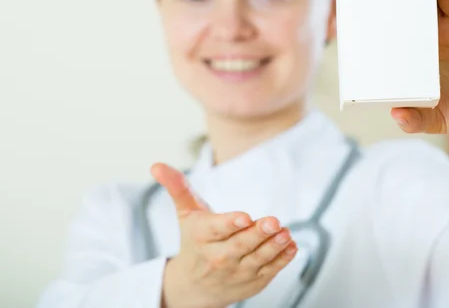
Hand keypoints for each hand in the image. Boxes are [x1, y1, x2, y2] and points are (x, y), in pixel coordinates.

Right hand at [151, 163, 297, 307]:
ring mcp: (236, 272)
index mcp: (202, 236)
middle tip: (274, 221)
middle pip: (239, 246)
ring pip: (257, 259)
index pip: (216, 229)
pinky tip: (291, 246)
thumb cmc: (194, 240)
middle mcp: (218, 257)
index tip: (244, 217)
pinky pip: (268, 271)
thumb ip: (177, 187)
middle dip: (257, 234)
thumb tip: (156, 165)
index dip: (230, 224)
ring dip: (273, 247)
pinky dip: (281, 260)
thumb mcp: (185, 213)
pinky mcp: (252, 282)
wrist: (193, 286)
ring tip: (285, 233)